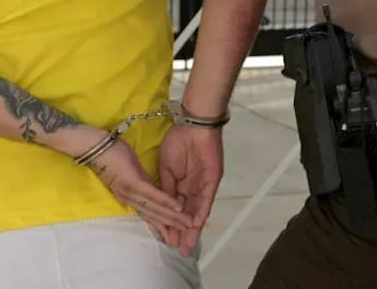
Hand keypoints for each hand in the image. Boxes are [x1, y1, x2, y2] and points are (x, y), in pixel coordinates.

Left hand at [88, 138, 193, 233]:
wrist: (94, 146)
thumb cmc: (111, 153)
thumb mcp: (132, 170)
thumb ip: (143, 180)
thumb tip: (154, 187)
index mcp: (129, 196)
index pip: (149, 213)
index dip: (163, 223)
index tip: (176, 232)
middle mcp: (129, 198)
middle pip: (154, 215)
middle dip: (172, 225)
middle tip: (188, 233)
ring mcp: (130, 192)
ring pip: (155, 208)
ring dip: (173, 217)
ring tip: (188, 224)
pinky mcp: (132, 183)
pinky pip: (152, 195)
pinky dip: (166, 202)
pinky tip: (177, 208)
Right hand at [158, 125, 223, 256]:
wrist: (191, 125)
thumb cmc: (176, 143)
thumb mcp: (166, 169)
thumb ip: (166, 188)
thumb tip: (164, 208)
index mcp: (181, 185)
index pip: (177, 210)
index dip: (172, 224)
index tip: (166, 240)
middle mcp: (193, 189)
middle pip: (188, 214)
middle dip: (184, 233)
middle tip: (179, 250)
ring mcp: (203, 185)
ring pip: (198, 210)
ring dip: (193, 228)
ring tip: (188, 244)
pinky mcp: (212, 179)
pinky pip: (207, 198)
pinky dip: (201, 211)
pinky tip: (195, 224)